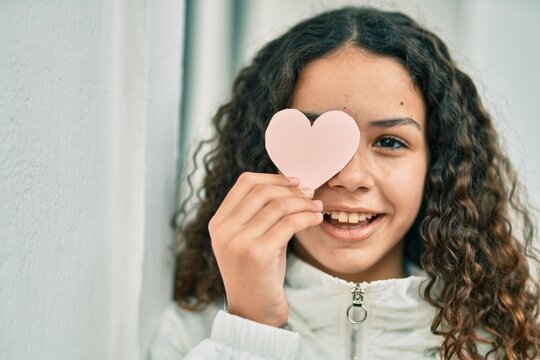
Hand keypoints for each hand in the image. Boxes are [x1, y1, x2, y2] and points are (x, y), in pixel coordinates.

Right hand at [208, 172, 322, 326]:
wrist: (255, 313)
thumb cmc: (258, 274)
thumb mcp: (250, 240)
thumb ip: (259, 214)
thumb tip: (290, 185)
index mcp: (219, 223)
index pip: (245, 183)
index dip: (273, 178)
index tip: (295, 182)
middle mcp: (224, 230)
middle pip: (263, 191)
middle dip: (292, 190)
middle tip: (311, 194)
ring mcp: (239, 241)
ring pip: (278, 206)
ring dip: (303, 203)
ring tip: (317, 207)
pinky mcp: (258, 253)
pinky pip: (289, 223)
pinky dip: (307, 217)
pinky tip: (316, 219)